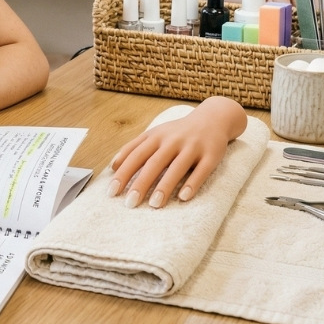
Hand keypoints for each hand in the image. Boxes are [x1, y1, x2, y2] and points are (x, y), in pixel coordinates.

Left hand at [106, 96, 246, 208]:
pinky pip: (201, 171)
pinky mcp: (211, 155)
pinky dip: (192, 184)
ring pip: (177, 167)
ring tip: (154, 205)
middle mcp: (173, 140)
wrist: (212, 118)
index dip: (123, 173)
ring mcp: (192, 147)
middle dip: (141, 183)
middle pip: (154, 163)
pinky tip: (184, 197)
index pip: (135, 156)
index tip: (111, 192)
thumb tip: (113, 166)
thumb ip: (134, 148)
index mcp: (156, 136)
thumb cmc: (178, 132)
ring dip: (165, 186)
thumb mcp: (154, 134)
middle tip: (129, 203)